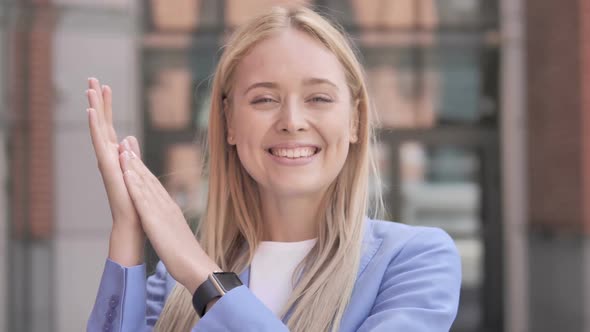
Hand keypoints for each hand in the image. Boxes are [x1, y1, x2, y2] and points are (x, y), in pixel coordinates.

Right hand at [86, 77, 144, 264]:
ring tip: (89, 87)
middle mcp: (108, 156)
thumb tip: (128, 138)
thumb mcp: (135, 172)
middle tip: (92, 78)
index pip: (110, 125)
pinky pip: (100, 143)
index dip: (106, 106)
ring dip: (94, 108)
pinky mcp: (107, 168)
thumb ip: (130, 155)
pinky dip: (95, 127)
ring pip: (99, 129)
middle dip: (98, 100)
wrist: (133, 222)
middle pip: (102, 123)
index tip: (104, 86)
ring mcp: (106, 161)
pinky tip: (92, 112)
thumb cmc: (135, 201)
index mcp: (116, 156)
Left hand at [118, 143, 219, 292]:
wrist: (196, 267)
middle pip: (150, 181)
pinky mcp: (156, 220)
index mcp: (171, 211)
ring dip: (133, 167)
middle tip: (126, 145)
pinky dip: (134, 185)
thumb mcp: (176, 236)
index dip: (143, 172)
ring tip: (123, 151)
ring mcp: (162, 212)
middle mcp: (167, 206)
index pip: (155, 187)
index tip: (133, 159)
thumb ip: (170, 227)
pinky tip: (126, 174)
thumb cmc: (187, 257)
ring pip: (146, 185)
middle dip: (136, 162)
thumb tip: (167, 226)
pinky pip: (143, 200)